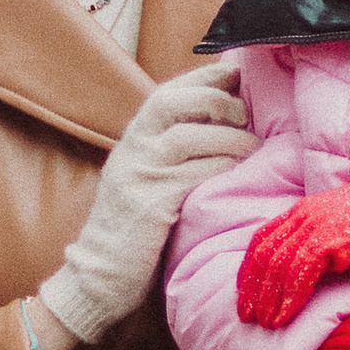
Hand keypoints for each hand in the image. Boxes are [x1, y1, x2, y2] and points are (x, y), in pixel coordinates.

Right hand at [36, 64, 254, 349]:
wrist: (98, 276)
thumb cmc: (131, 229)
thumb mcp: (143, 179)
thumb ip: (167, 152)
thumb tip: (217, 125)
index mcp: (131, 142)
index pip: (165, 93)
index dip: (202, 78)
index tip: (233, 73)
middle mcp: (132, 152)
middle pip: (171, 102)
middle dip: (215, 99)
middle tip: (243, 114)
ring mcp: (139, 177)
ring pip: (189, 137)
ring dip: (228, 137)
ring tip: (251, 146)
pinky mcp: (152, 205)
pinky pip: (194, 175)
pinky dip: (222, 167)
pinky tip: (238, 172)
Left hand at [237, 165, 349, 329]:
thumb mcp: (336, 229)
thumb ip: (315, 243)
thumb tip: (301, 270)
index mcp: (301, 212)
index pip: (263, 240)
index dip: (249, 269)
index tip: (244, 294)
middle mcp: (303, 217)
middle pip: (265, 255)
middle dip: (252, 288)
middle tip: (247, 316)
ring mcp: (316, 227)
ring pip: (279, 266)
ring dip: (269, 298)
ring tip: (266, 323)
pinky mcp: (332, 240)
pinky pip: (301, 272)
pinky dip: (289, 297)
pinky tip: (284, 316)